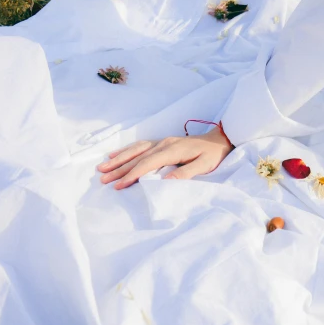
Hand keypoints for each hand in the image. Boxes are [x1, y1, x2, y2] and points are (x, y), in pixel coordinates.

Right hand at [97, 126, 233, 188]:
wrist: (220, 139)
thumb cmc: (212, 155)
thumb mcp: (204, 166)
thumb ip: (185, 173)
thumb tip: (165, 182)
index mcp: (172, 150)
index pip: (147, 164)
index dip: (132, 174)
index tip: (119, 185)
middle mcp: (163, 144)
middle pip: (137, 157)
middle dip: (119, 169)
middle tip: (103, 179)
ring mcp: (162, 141)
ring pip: (136, 150)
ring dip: (119, 159)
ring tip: (103, 167)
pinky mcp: (162, 142)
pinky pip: (140, 146)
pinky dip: (126, 151)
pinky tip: (115, 155)